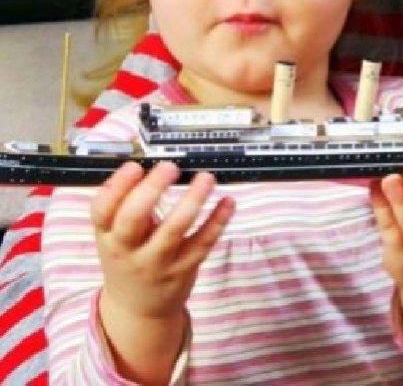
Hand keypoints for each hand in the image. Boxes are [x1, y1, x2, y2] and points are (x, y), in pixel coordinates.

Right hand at [91, 160, 233, 321]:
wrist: (138, 310)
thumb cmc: (128, 257)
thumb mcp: (113, 236)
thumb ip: (123, 205)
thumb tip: (145, 164)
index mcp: (107, 235)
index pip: (102, 210)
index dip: (117, 186)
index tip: (135, 166)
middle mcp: (127, 250)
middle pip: (132, 219)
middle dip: (151, 190)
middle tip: (170, 167)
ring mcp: (156, 262)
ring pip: (173, 231)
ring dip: (192, 201)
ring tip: (206, 178)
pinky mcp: (183, 269)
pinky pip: (202, 244)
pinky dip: (217, 221)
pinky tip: (227, 202)